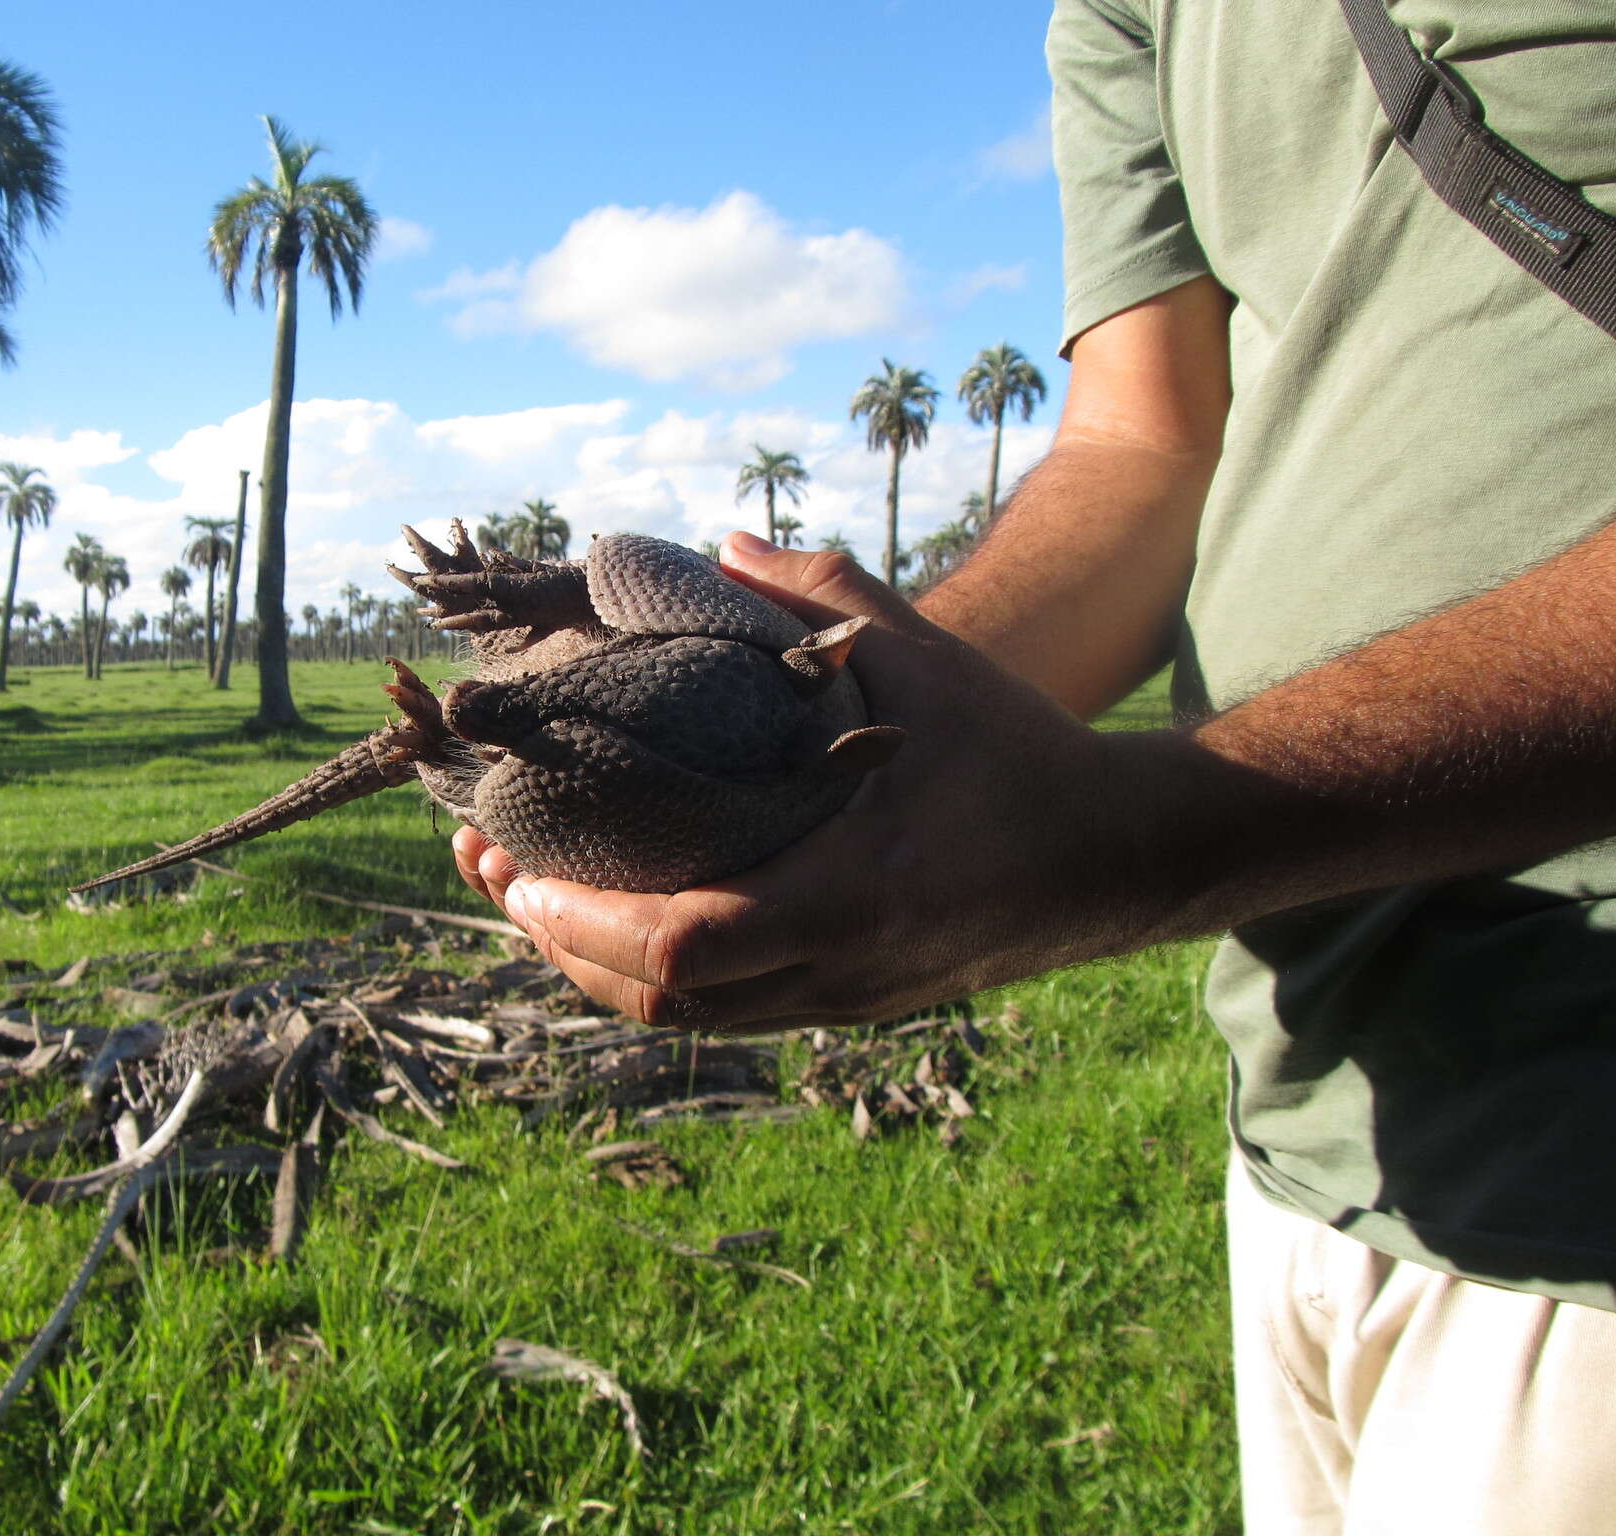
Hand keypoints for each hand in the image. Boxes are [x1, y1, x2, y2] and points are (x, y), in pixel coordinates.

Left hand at [456, 530, 1166, 1032]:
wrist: (1117, 860)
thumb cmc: (1021, 754)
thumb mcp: (930, 661)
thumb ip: (822, 598)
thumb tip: (719, 544)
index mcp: (851, 895)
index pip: (686, 948)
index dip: (584, 921)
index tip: (517, 866)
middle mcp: (838, 969)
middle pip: (663, 1003)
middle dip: (561, 946)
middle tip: (497, 871)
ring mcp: (843, 999)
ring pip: (689, 1020)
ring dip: (597, 966)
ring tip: (530, 894)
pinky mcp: (848, 1003)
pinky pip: (726, 1011)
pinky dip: (654, 975)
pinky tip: (615, 916)